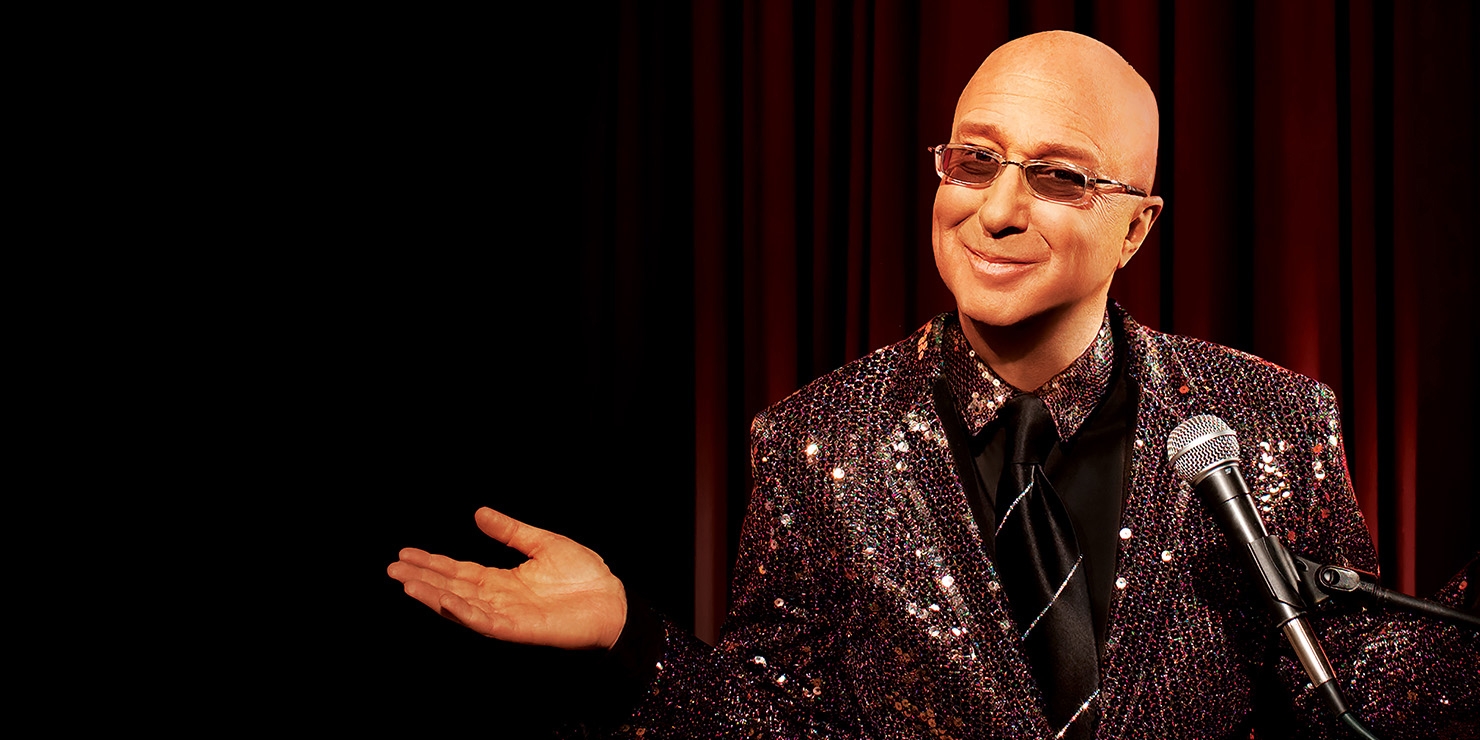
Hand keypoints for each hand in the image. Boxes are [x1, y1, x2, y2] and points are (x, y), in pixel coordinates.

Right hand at [387, 507, 626, 649]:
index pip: (459, 571)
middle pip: (451, 587)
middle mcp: (498, 599)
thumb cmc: (584, 575)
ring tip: (407, 583)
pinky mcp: (518, 629)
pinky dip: (463, 612)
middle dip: (422, 578)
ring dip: (433, 595)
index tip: (405, 553)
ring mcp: (506, 615)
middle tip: (392, 568)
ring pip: (460, 605)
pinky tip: (445, 601)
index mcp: (503, 580)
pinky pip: (485, 622)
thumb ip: (510, 531)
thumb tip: (478, 513)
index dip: (432, 563)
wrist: (612, 599)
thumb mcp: (542, 543)